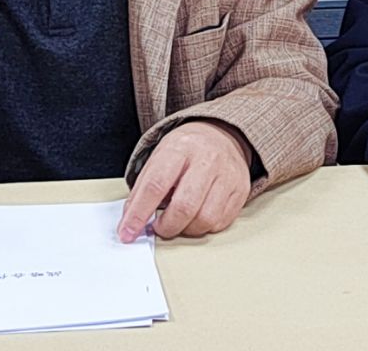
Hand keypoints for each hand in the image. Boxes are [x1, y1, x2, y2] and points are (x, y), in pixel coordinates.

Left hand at [116, 121, 251, 241]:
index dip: (139, 213)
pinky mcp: (240, 189)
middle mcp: (207, 160)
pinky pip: (220, 222)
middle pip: (184, 206)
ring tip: (178, 221)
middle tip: (158, 228)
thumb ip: (143, 187)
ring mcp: (227, 174)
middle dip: (166, 227)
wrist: (223, 134)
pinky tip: (197, 216)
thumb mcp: (159, 157)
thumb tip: (130, 221)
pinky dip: (204, 227)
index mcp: (180, 148)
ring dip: (185, 230)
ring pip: (204, 219)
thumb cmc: (187, 150)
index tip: (127, 232)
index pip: (156, 185)